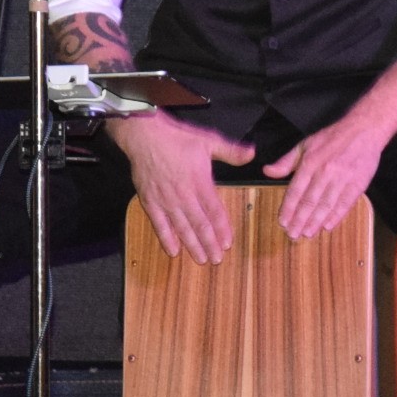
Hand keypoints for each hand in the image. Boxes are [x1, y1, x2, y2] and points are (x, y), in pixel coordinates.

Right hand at [110, 111, 253, 263]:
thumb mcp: (209, 140)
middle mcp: (184, 195)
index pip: (214, 211)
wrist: (145, 136)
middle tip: (217, 259)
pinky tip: (173, 251)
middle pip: (199, 224)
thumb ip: (231, 151)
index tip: (228, 243)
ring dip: (192, 245)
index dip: (222, 229)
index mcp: (200, 182)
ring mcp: (165, 200)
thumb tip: (252, 153)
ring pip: (181, 228)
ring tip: (201, 259)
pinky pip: (159, 224)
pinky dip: (166, 239)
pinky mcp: (149, 201)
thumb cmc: (177, 138)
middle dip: (209, 244)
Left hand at [264, 115, 389, 238]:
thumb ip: (286, 161)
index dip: (288, 209)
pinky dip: (336, 216)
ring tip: (307, 234)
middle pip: (309, 202)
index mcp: (310, 163)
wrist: (364, 130)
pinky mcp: (358, 183)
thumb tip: (267, 171)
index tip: (283, 222)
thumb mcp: (305, 145)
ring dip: (315, 222)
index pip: (295, 191)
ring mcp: (342, 178)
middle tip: (293, 234)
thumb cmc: (332, 138)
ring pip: (326, 205)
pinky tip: (328, 226)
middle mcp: (325, 172)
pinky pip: (345, 203)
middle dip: (300, 220)